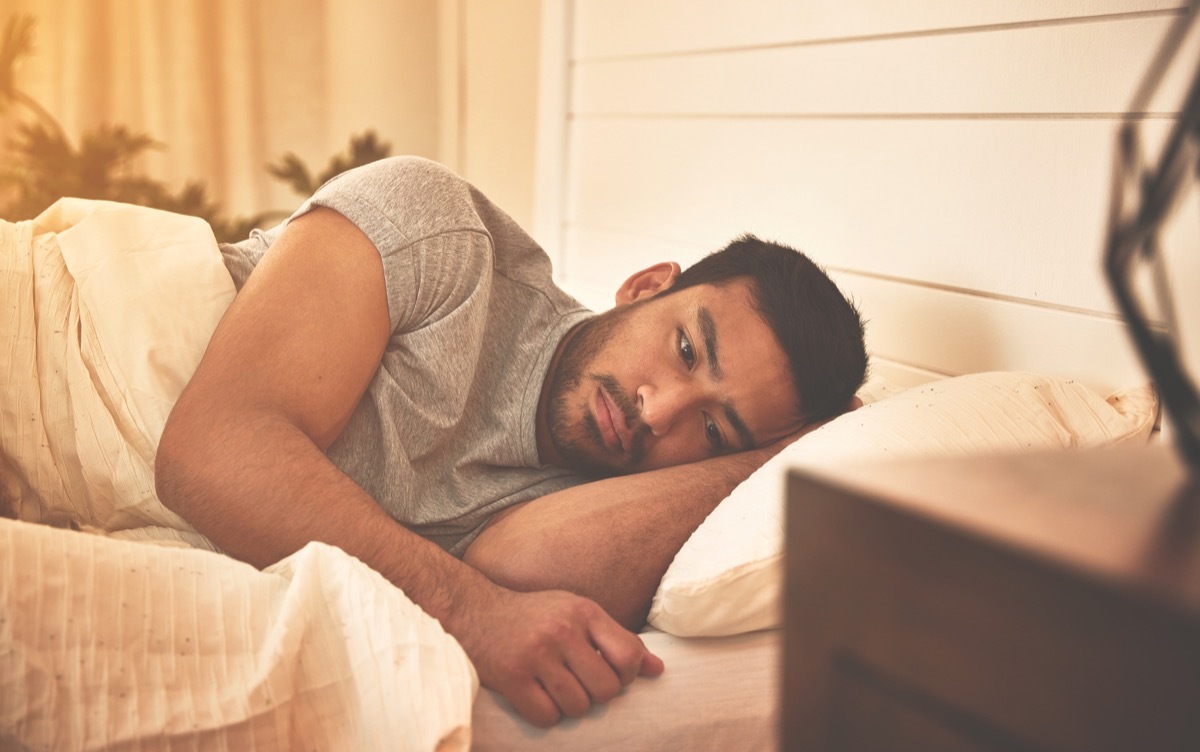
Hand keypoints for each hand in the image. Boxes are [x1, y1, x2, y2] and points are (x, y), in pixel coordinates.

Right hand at [458, 586, 663, 726]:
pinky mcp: (512, 677)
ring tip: (557, 688)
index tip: (610, 674)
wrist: (474, 611)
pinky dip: (546, 715)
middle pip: (606, 690)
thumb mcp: (577, 613)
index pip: (628, 656)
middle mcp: (561, 631)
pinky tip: (537, 697)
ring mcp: (536, 655)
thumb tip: (657, 669)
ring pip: (577, 707)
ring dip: (570, 706)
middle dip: (597, 695)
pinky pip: (546, 717)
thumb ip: (617, 638)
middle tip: (580, 684)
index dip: (627, 676)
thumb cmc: (535, 615)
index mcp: (584, 611)